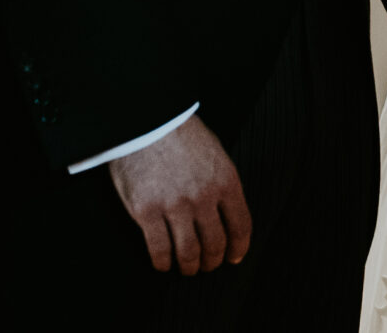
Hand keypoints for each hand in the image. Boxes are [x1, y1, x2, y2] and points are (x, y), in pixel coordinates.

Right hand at [106, 117, 250, 273]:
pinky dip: (163, 263)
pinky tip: (163, 263)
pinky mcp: (147, 211)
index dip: (238, 247)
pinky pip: (159, 249)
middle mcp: (203, 196)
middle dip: (212, 261)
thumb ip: (222, 182)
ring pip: (189, 253)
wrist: (146, 119)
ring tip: (187, 268)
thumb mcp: (215, 152)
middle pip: (215, 244)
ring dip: (190, 266)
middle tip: (207, 265)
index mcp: (225, 180)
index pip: (240, 225)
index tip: (234, 257)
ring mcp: (174, 205)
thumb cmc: (180, 133)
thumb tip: (228, 213)